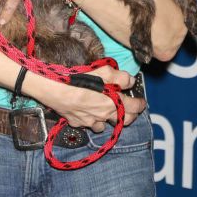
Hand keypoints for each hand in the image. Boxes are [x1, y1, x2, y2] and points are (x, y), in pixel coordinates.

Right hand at [29, 66, 145, 132]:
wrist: (54, 88)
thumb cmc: (79, 77)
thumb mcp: (104, 70)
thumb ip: (120, 77)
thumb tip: (131, 81)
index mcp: (114, 103)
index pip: (134, 107)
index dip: (140, 104)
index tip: (142, 102)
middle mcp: (104, 116)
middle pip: (123, 121)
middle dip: (129, 116)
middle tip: (130, 109)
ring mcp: (89, 122)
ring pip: (104, 126)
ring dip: (108, 120)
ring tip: (107, 112)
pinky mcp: (76, 123)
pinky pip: (87, 124)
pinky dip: (91, 120)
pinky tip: (88, 112)